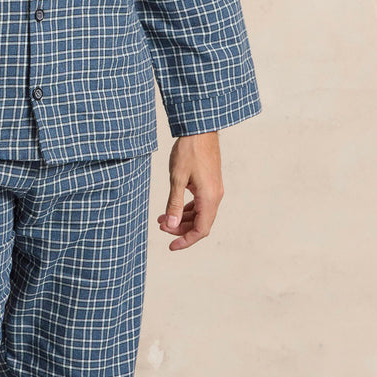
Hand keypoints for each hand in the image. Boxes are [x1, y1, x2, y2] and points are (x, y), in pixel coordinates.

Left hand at [157, 132, 223, 250]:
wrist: (200, 130)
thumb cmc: (188, 151)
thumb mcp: (177, 179)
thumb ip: (174, 204)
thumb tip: (170, 225)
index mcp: (209, 198)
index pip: (201, 230)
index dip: (186, 240)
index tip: (171, 246)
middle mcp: (215, 196)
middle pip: (200, 224)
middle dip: (180, 229)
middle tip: (161, 226)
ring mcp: (214, 190)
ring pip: (199, 214)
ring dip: (182, 219)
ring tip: (162, 218)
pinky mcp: (210, 184)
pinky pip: (200, 204)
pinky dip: (186, 208)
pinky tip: (172, 207)